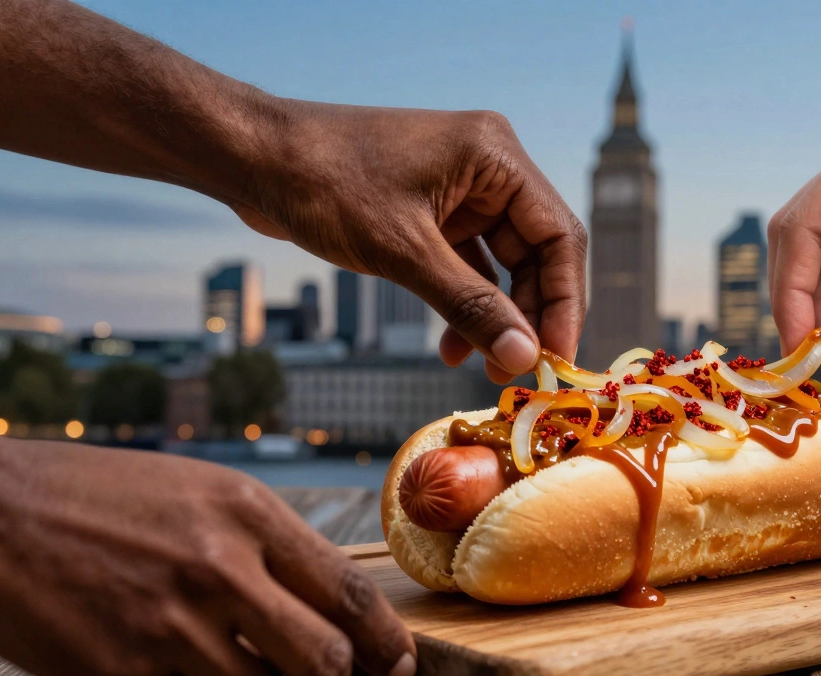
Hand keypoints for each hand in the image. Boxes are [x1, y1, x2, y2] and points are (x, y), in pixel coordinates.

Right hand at [0, 431, 414, 675]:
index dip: (385, 639)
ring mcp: (170, 627)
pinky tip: (159, 671)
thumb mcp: (200, 493)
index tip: (399, 666)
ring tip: (217, 664)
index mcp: (247, 515)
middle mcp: (219, 569)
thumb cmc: (99, 498)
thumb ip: (266, 546)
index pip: (346, 591)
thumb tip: (323, 607)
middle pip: (322, 661)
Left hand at [233, 106, 586, 380]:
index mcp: (496, 157)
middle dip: (528, 316)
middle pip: (537, 255)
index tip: (556, 357)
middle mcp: (489, 169)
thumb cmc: (325, 184)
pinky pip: (468, 266)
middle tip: (517, 372)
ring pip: (503, 266)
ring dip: (495, 318)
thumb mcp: (404, 252)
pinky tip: (452, 345)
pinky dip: (464, 305)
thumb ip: (471, 305)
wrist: (254, 157)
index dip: (566, 302)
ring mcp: (461, 190)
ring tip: (483, 368)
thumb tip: (525, 357)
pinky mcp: (434, 212)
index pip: (560, 235)